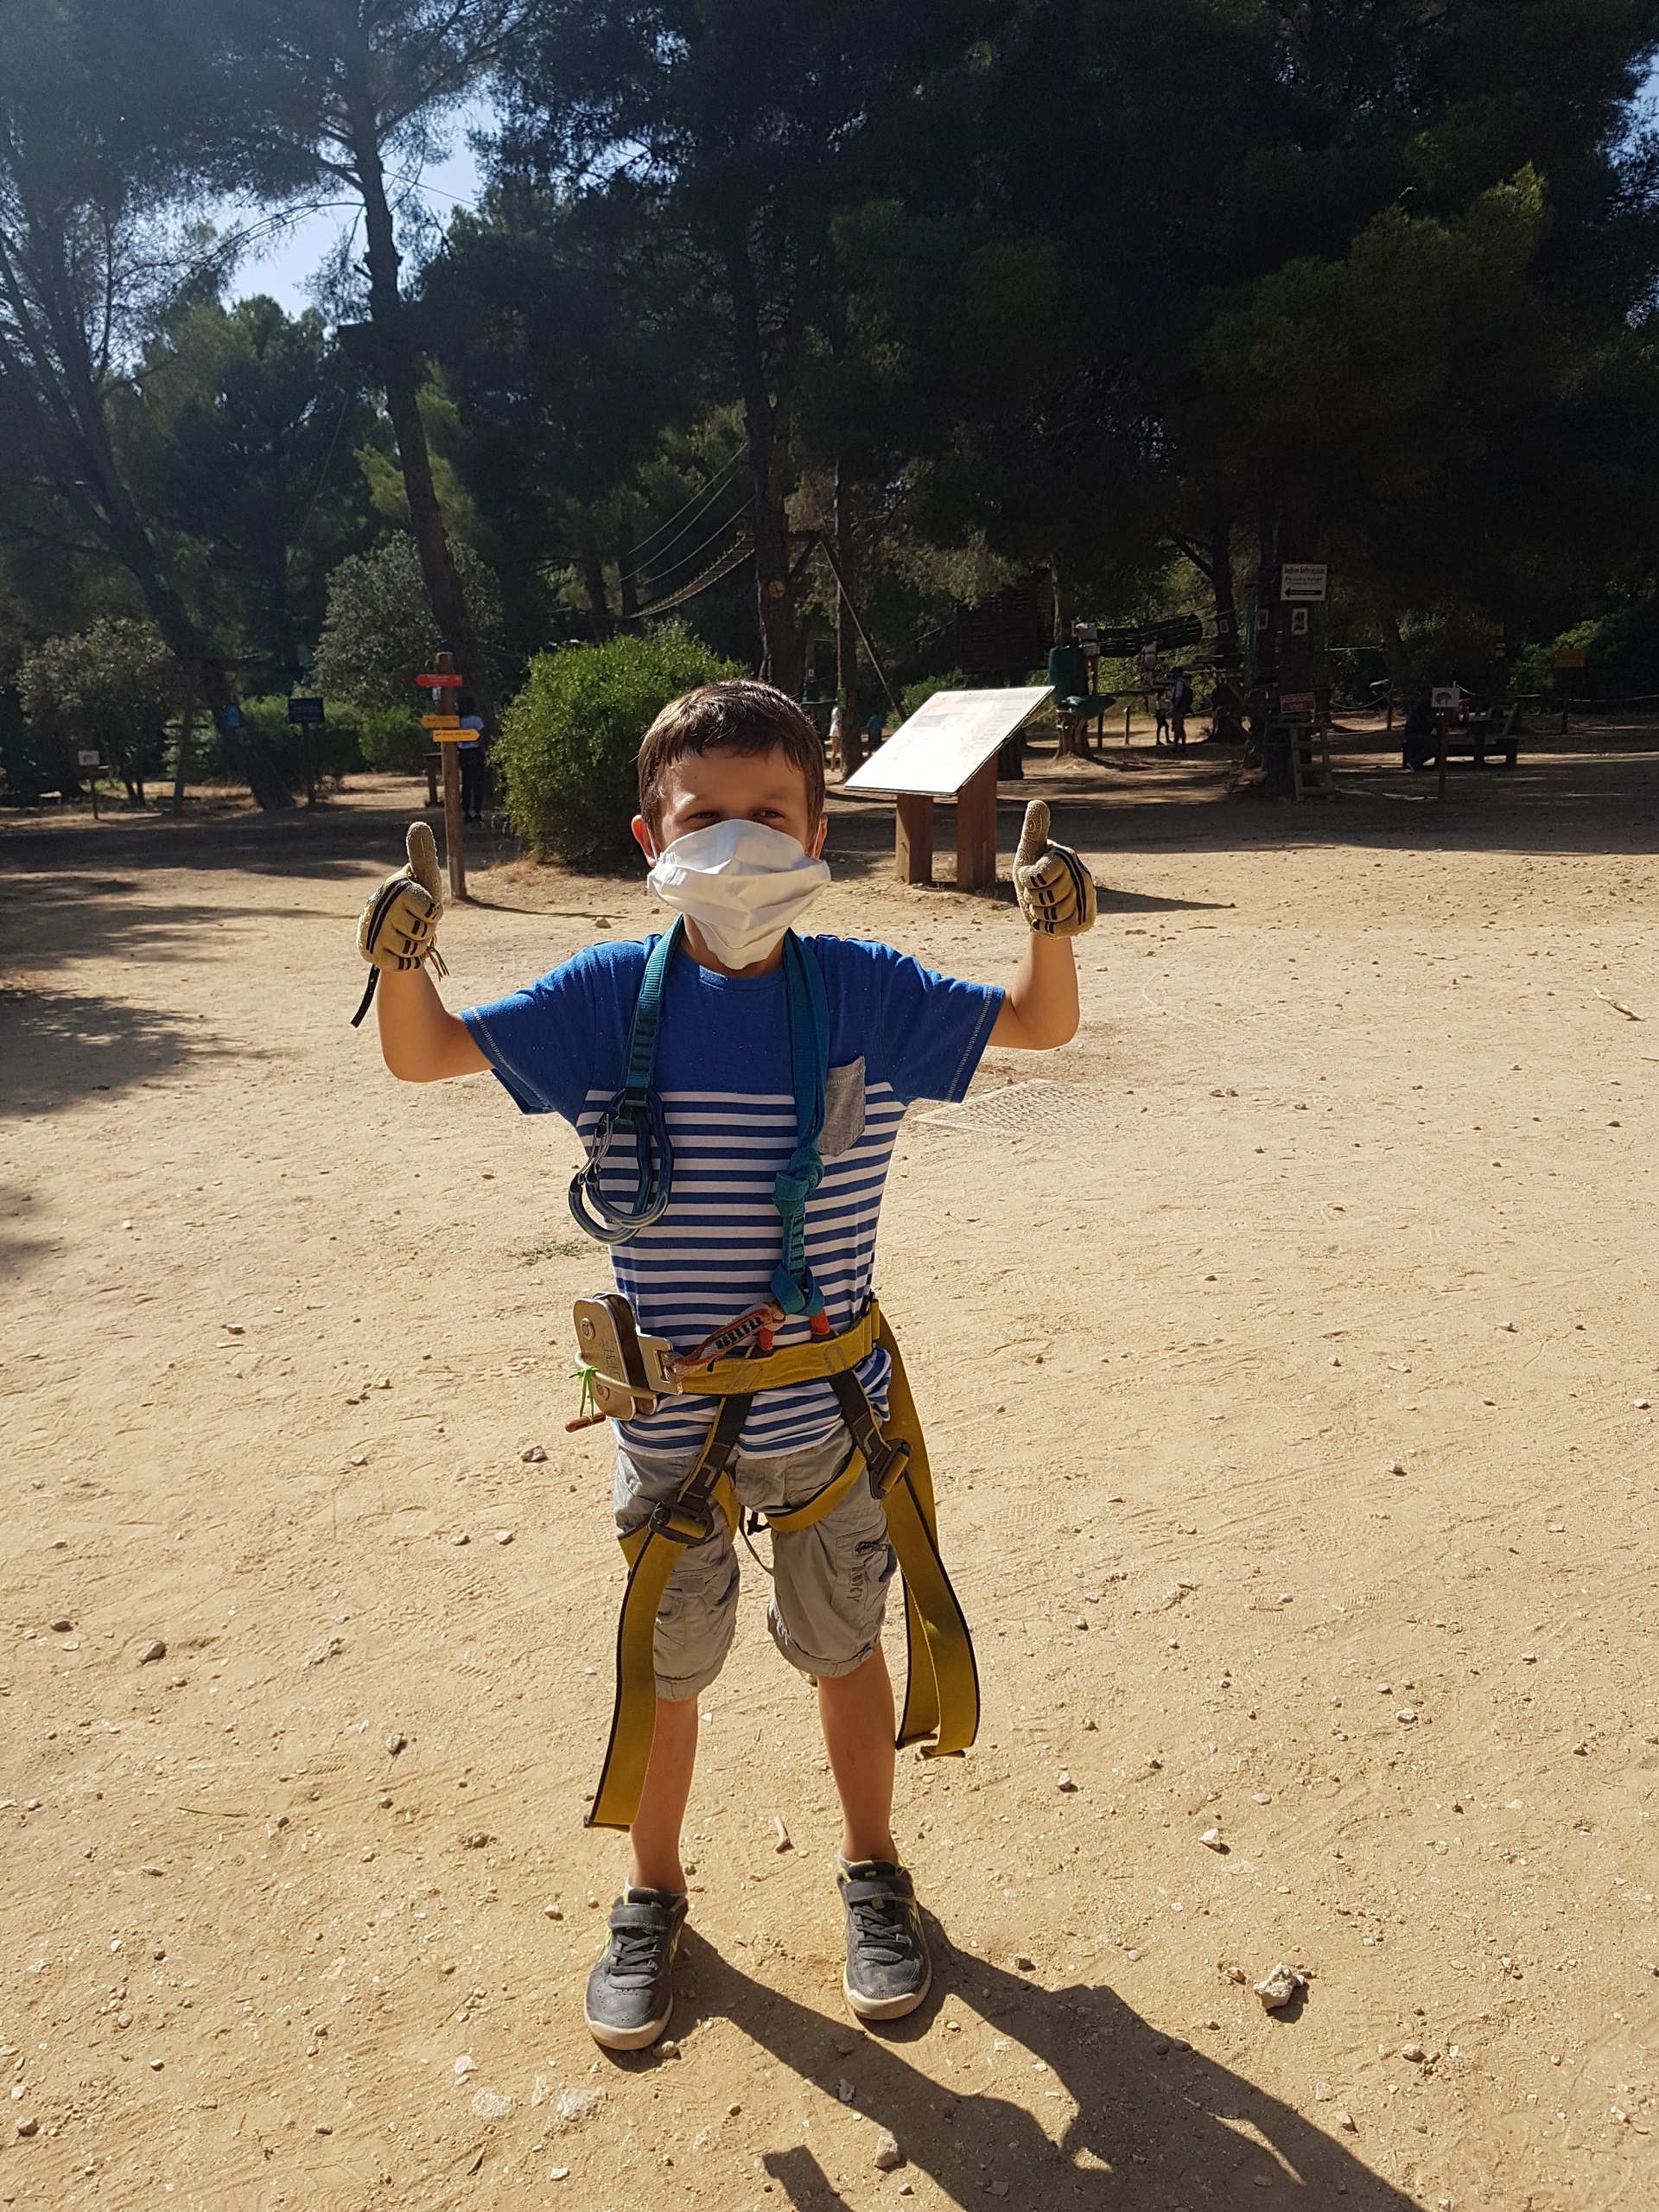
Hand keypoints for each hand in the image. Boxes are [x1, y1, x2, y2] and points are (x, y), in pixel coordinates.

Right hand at [357, 821, 446, 973]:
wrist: (390, 927)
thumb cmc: (414, 899)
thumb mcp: (423, 878)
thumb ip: (422, 854)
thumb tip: (418, 824)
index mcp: (397, 889)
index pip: (429, 910)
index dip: (433, 914)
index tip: (427, 909)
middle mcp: (382, 909)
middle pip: (422, 933)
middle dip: (425, 932)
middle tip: (417, 924)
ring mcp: (375, 931)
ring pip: (411, 950)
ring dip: (416, 947)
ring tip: (408, 936)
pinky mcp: (370, 952)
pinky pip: (400, 965)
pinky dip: (407, 962)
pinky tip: (400, 951)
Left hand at [1012, 801, 1095, 935]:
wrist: (1041, 908)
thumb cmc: (1032, 875)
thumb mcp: (1029, 853)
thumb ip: (1033, 830)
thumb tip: (1037, 802)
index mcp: (1067, 858)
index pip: (1042, 874)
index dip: (1030, 881)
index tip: (1029, 878)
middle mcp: (1081, 877)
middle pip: (1047, 896)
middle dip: (1034, 898)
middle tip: (1037, 893)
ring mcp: (1086, 900)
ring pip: (1054, 914)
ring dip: (1040, 913)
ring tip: (1044, 905)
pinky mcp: (1086, 921)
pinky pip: (1061, 929)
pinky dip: (1048, 928)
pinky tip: (1049, 920)